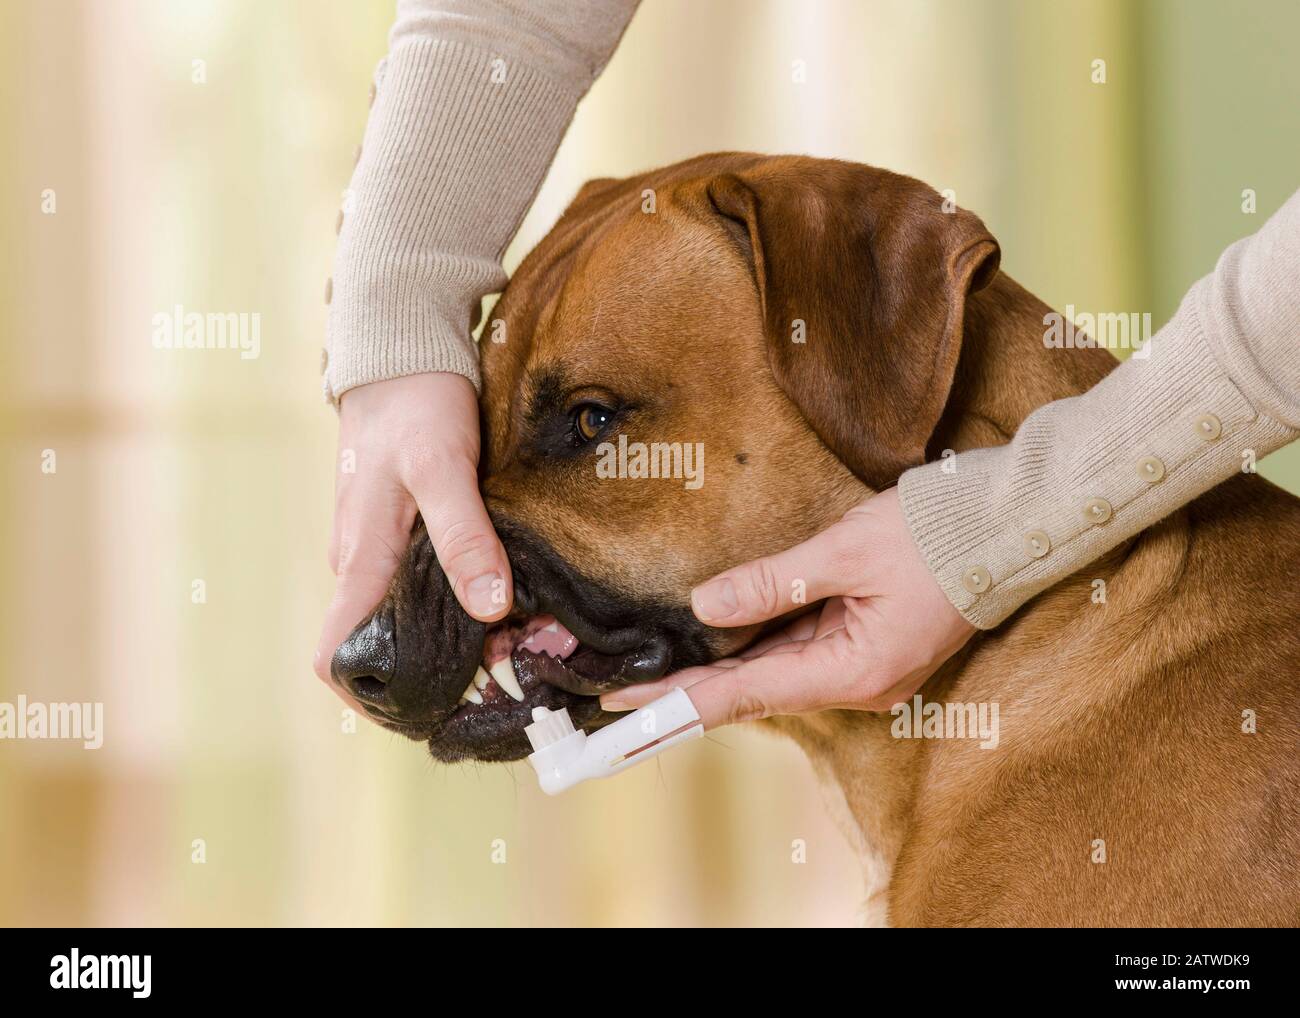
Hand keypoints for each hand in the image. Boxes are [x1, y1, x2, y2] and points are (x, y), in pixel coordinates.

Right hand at [313, 373, 512, 699]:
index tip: (436, 713)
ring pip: (418, 622)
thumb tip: (489, 610)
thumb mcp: (443, 467)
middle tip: (513, 674)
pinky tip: (515, 602)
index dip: (374, 700)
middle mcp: (365, 569)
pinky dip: (470, 604)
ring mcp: (385, 553)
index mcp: (361, 564)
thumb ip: (464, 538)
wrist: (403, 351)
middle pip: (391, 651)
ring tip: (526, 641)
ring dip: (466, 641)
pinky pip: (432, 588)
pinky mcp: (408, 535)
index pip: (336, 660)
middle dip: (446, 675)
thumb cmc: (415, 405)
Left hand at [600, 486, 973, 726]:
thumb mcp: (845, 551)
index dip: (680, 702)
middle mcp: (855, 684)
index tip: (627, 712)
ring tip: (650, 672)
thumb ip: (772, 582)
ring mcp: (861, 667)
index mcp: (854, 671)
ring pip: (771, 672)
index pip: (746, 694)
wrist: (1005, 527)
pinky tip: (710, 643)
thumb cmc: (935, 535)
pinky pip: (795, 650)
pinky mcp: (863, 646)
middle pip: (753, 691)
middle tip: (619, 696)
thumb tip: (705, 606)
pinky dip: (752, 647)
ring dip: (715, 671)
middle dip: (686, 691)